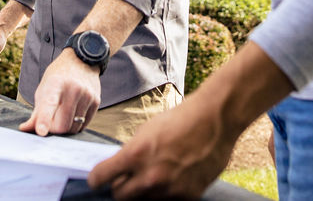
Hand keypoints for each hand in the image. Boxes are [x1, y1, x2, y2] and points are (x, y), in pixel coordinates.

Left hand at [19, 51, 99, 136]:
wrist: (81, 60)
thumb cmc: (58, 77)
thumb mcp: (44, 89)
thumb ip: (36, 112)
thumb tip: (25, 129)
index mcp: (55, 84)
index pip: (49, 105)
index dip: (44, 119)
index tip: (41, 131)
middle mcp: (73, 89)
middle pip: (63, 125)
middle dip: (54, 129)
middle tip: (50, 122)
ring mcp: (87, 95)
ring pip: (74, 128)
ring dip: (66, 127)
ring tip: (62, 114)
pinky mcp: (96, 101)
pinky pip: (84, 124)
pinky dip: (76, 124)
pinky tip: (73, 112)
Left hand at [86, 91, 238, 199]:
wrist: (215, 120)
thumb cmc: (181, 119)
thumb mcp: (147, 131)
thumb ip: (131, 152)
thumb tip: (119, 168)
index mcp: (136, 155)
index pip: (100, 178)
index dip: (97, 178)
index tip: (98, 179)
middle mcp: (150, 177)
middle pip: (119, 196)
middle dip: (120, 187)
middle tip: (126, 178)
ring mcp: (169, 190)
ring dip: (144, 191)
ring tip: (156, 173)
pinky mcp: (187, 197)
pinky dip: (166, 193)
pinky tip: (174, 176)